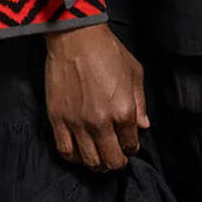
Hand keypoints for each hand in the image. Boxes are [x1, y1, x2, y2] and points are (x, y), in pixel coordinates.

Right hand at [43, 22, 149, 171]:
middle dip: (117, 162)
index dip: (131, 147)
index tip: (128, 144)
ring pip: (89, 161)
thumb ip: (140, 103)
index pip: (131, 144)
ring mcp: (77, 123)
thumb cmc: (108, 50)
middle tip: (116, 157)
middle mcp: (102, 122)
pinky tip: (79, 153)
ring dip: (97, 164)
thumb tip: (144, 127)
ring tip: (99, 159)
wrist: (76, 38)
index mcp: (124, 112)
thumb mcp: (135, 73)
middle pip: (111, 160)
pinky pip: (65, 150)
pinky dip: (74, 157)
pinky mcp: (57, 119)